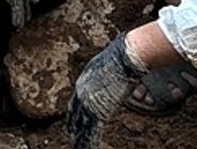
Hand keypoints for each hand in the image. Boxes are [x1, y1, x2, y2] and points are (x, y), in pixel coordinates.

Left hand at [66, 34, 148, 148]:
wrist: (124, 57)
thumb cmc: (122, 57)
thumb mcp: (109, 64)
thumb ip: (107, 73)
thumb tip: (114, 71)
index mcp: (84, 80)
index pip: (75, 101)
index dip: (74, 113)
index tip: (72, 122)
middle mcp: (82, 91)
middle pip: (75, 115)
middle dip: (73, 127)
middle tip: (72, 138)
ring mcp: (89, 101)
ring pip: (82, 125)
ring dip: (80, 139)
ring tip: (78, 147)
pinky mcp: (98, 110)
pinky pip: (91, 130)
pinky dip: (89, 141)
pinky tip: (87, 148)